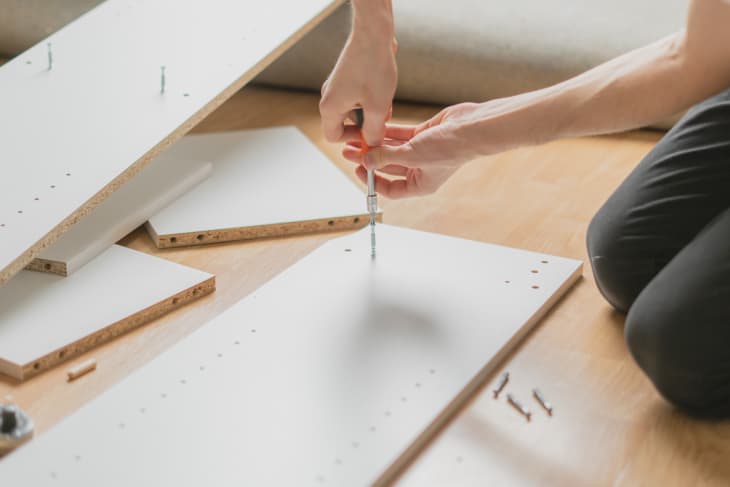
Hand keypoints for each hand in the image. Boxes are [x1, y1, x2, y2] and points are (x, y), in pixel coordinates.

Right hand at [319, 31, 397, 145]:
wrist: (373, 34)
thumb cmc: (373, 68)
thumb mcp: (378, 108)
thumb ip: (374, 132)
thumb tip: (373, 145)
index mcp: (330, 107)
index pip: (333, 136)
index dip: (352, 140)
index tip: (370, 134)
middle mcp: (329, 97)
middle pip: (345, 123)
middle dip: (365, 124)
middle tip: (381, 116)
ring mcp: (336, 86)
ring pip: (354, 110)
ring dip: (370, 110)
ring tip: (385, 100)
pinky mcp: (346, 77)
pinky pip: (356, 96)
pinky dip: (370, 98)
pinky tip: (383, 89)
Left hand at [342, 102, 488, 198]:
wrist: (472, 127)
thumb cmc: (450, 149)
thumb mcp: (412, 156)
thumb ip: (387, 157)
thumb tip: (366, 160)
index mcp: (421, 184)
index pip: (391, 189)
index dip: (373, 181)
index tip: (359, 169)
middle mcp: (420, 170)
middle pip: (388, 167)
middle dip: (369, 158)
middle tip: (350, 151)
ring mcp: (421, 152)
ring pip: (392, 150)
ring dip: (376, 144)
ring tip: (356, 137)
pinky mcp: (423, 136)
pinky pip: (401, 136)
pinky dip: (388, 132)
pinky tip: (374, 127)